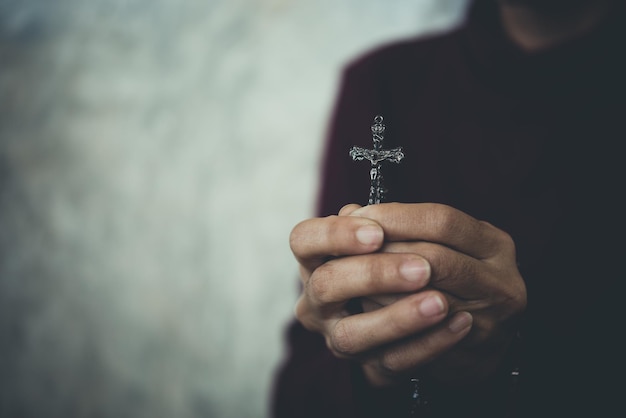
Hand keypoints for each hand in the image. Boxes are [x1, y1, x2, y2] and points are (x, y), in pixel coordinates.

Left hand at [344, 203, 526, 383]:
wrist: (478, 344)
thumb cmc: (450, 281)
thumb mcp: (439, 243)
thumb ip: (401, 225)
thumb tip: (350, 212)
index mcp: (495, 245)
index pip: (443, 220)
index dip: (396, 216)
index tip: (360, 216)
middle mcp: (502, 282)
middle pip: (434, 258)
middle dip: (384, 252)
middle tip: (346, 250)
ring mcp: (491, 321)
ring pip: (425, 299)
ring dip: (381, 288)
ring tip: (350, 279)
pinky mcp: (473, 356)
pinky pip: (422, 336)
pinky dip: (389, 320)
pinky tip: (365, 309)